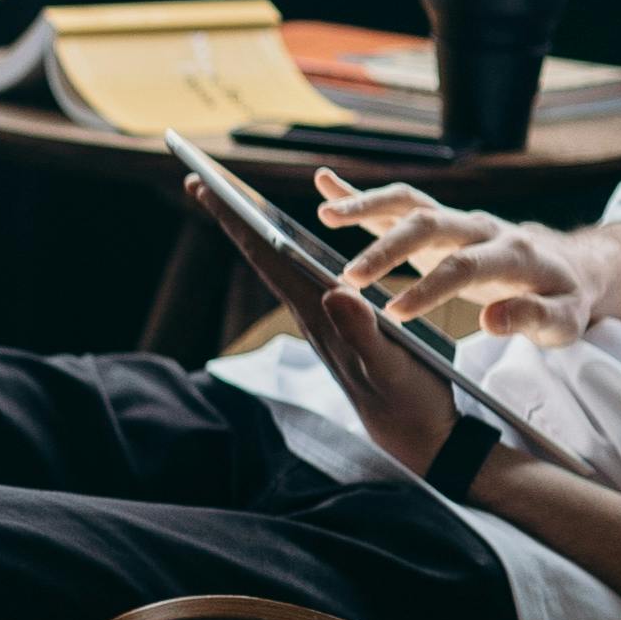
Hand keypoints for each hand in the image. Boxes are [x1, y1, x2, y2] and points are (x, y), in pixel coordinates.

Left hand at [188, 175, 462, 477]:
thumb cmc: (409, 401)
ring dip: (255, 234)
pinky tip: (285, 246)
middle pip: (264, 258)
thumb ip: (361, 332)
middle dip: (233, 219)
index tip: (204, 187)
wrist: (421, 438)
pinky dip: (286, 254)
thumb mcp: (390, 366)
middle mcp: (313, 316)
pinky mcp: (340, 329)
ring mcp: (324, 322)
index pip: (269, 259)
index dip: (238, 221)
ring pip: (279, 268)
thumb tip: (332, 292)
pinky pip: (302, 280)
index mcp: (320, 316)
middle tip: (199, 181)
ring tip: (233, 204)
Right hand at [312, 170, 606, 344]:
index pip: (466, 265)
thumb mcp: (565, 320)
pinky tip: (326, 184)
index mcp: (514, 253)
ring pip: (410, 203)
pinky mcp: (440, 222)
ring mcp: (458, 220)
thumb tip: (490, 319)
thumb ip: (532, 318)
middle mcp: (482, 227)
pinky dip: (362, 192)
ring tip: (325, 214)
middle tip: (350, 278)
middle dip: (387, 248)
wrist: (569, 265)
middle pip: (430, 224)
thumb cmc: (565, 298)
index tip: (396, 314)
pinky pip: (399, 202)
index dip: (430, 288)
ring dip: (367, 206)